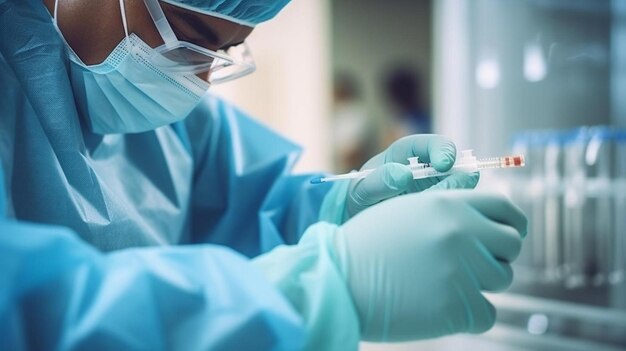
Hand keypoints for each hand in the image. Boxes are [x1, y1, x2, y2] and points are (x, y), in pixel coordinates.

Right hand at [335, 190, 527, 340]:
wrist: (339, 280)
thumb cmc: (368, 245)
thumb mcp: (407, 210)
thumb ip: (449, 206)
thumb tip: (490, 216)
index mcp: (449, 204)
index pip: (505, 208)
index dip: (513, 222)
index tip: (510, 234)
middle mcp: (461, 232)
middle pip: (511, 245)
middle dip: (497, 255)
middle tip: (471, 266)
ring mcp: (461, 270)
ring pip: (501, 279)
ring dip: (480, 284)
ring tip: (442, 284)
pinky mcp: (456, 306)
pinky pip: (487, 313)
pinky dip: (470, 314)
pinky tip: (439, 307)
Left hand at [344, 134, 478, 220]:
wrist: (360, 217)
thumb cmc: (360, 196)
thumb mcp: (362, 189)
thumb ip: (380, 181)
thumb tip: (404, 175)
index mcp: (406, 153)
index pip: (432, 144)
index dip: (442, 150)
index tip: (444, 164)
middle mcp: (427, 168)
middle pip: (454, 166)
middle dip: (456, 178)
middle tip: (448, 195)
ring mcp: (436, 187)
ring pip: (459, 188)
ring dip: (455, 198)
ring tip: (436, 213)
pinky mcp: (440, 206)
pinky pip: (454, 207)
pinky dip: (451, 213)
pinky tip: (436, 221)